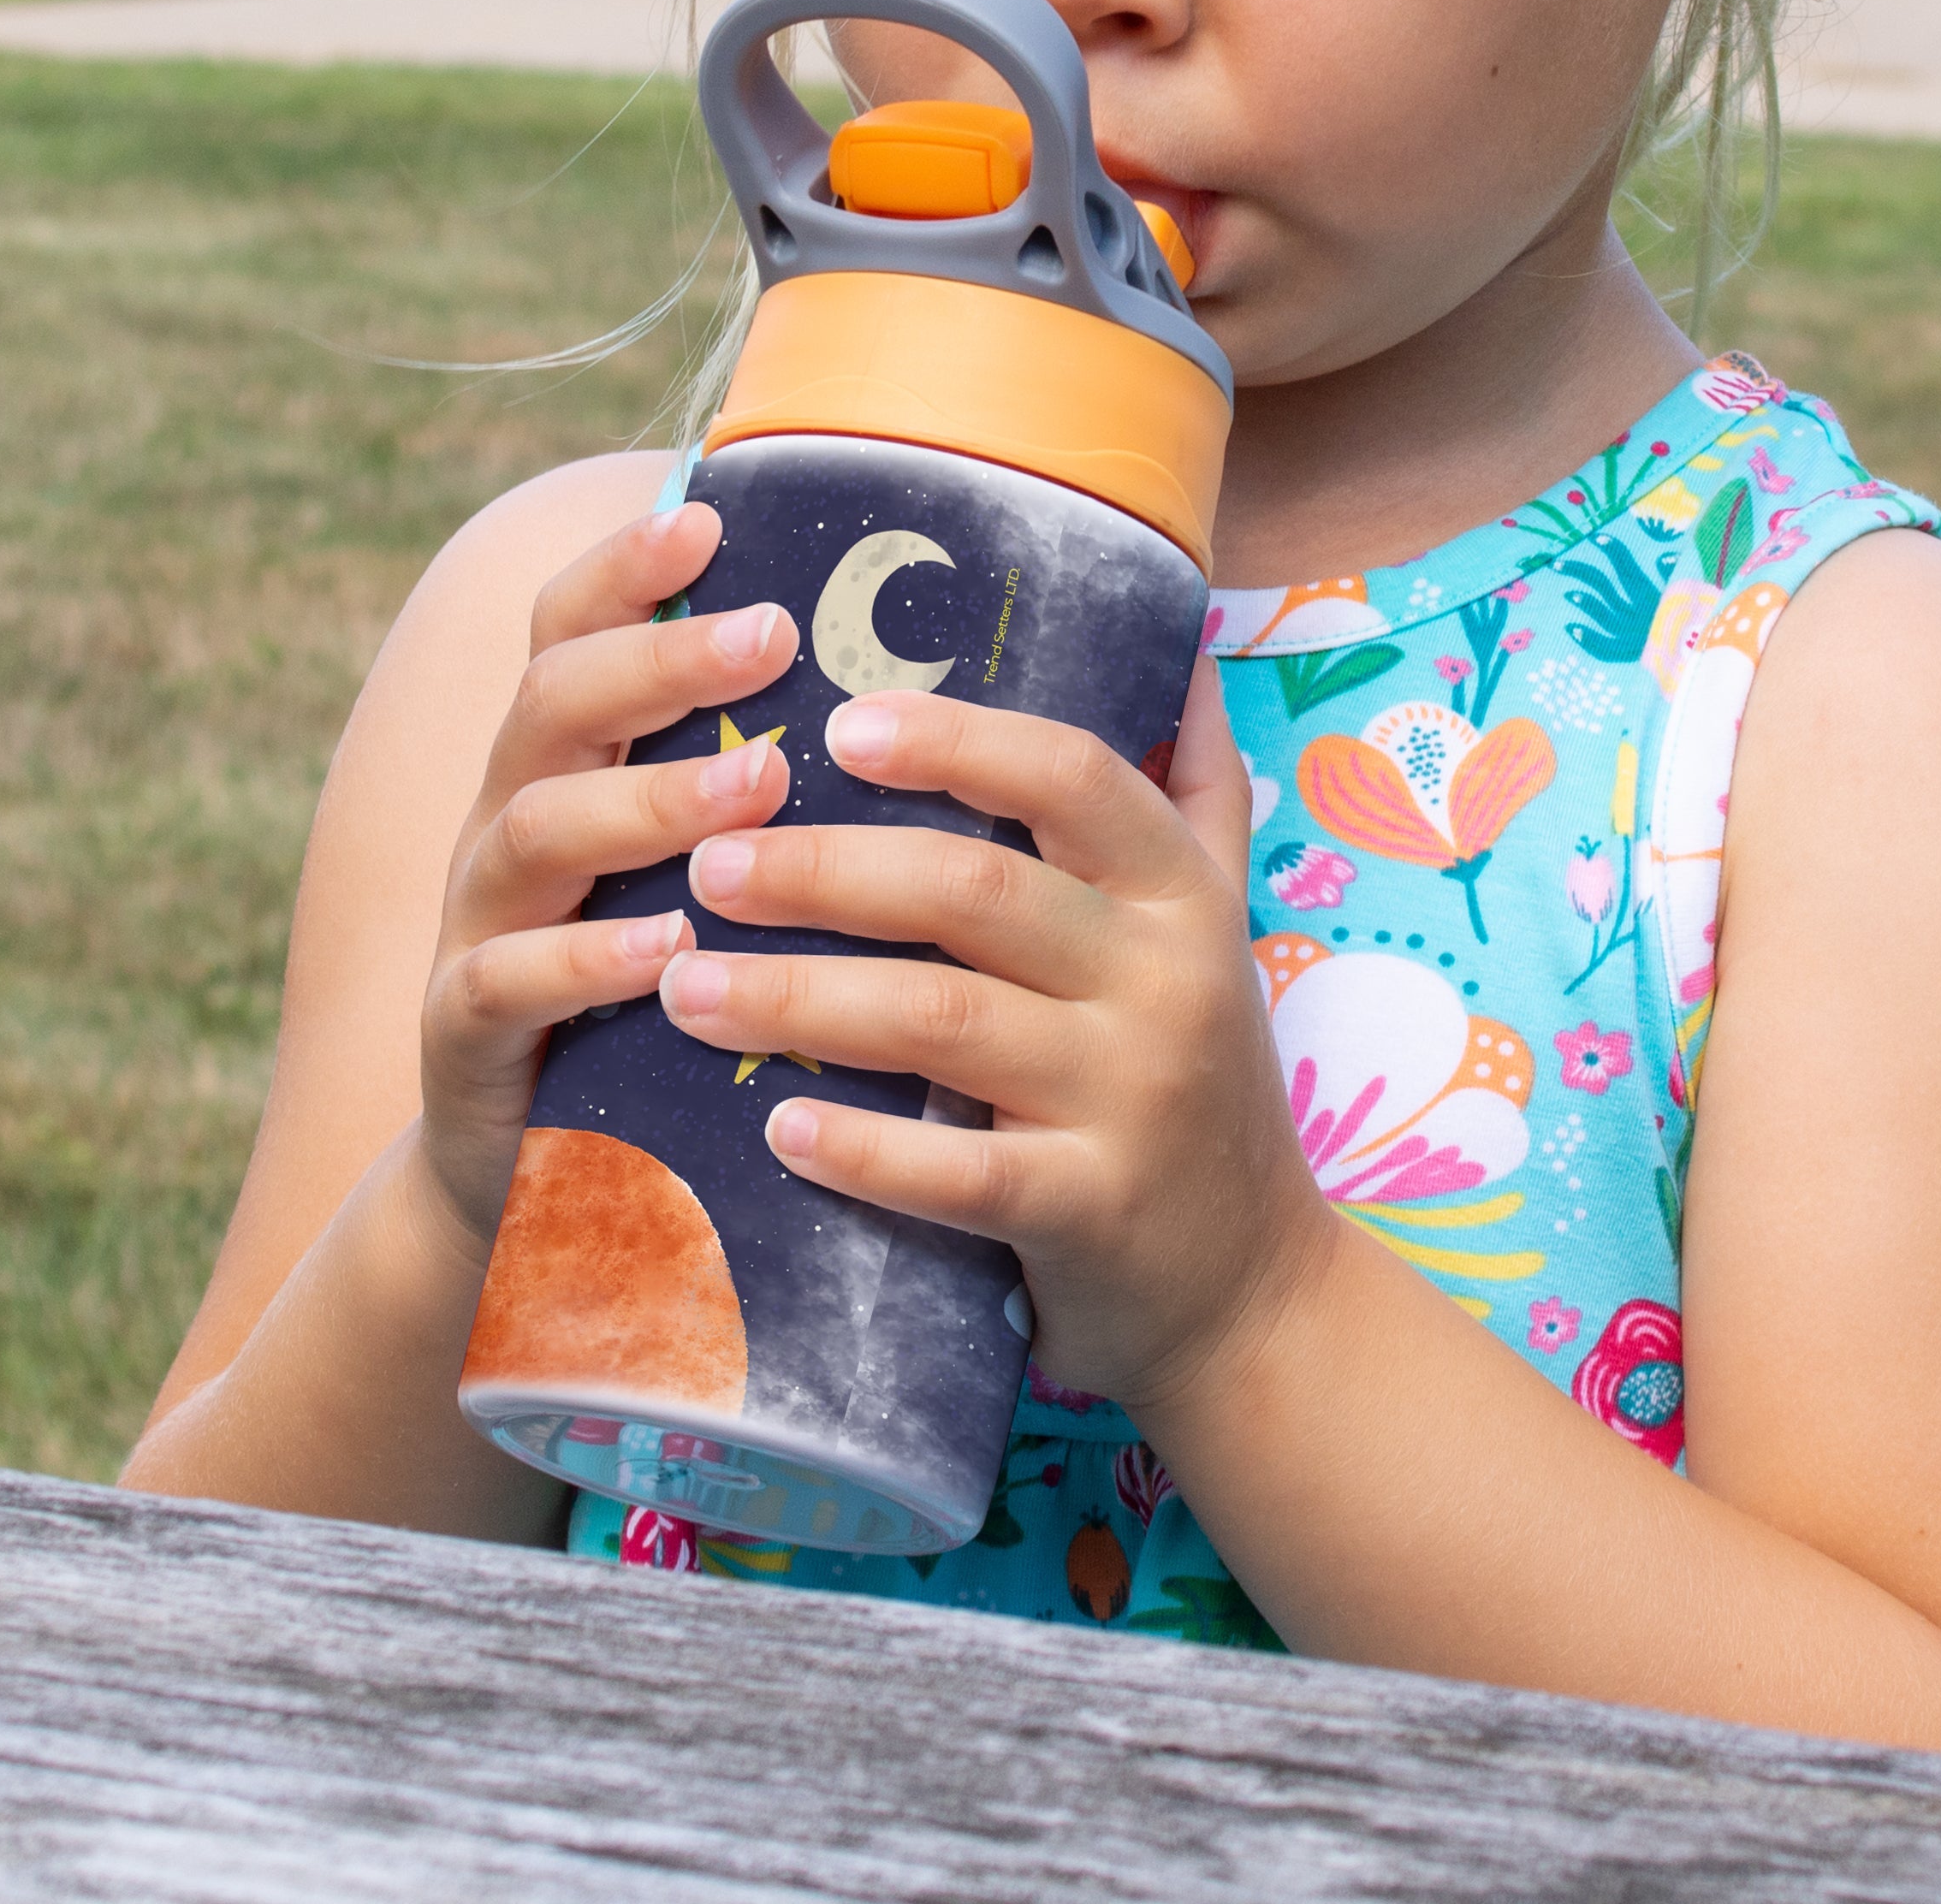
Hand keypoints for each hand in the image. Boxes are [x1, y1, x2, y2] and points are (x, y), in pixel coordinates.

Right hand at [416, 501, 798, 1259]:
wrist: (539, 1176)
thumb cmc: (666, 986)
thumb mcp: (703, 869)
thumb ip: (758, 772)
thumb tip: (906, 673)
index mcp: (569, 761)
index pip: (572, 631)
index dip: (626, 569)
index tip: (709, 520)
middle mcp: (512, 819)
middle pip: (555, 702)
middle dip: (661, 661)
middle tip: (772, 636)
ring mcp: (481, 922)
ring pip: (534, 828)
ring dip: (647, 800)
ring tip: (755, 786)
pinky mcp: (467, 1032)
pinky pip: (508, 979)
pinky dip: (586, 959)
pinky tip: (666, 950)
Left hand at [655, 664, 1333, 1419]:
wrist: (1255, 1289)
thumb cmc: (1204, 1081)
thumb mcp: (1222, 926)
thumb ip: (1199, 793)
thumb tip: (1184, 652)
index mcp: (1181, 894)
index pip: (1072, 778)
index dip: (955, 743)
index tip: (836, 726)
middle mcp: (1166, 980)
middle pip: (978, 890)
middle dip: (827, 869)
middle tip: (708, 862)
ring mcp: (1130, 1098)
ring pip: (946, 1021)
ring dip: (802, 996)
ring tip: (685, 981)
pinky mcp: (1090, 1210)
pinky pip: (961, 1173)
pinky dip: (865, 1149)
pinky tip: (776, 1126)